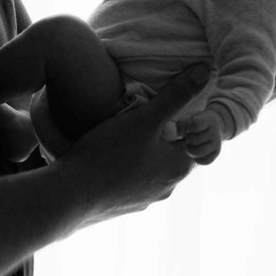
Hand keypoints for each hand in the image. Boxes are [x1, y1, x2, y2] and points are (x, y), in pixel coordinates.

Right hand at [55, 64, 213, 226]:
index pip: (197, 138)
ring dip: (145, 148)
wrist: (69, 195)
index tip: (170, 104)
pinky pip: (133, 178)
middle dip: (164, 132)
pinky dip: (128, 164)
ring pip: (153, 166)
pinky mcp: (122, 204)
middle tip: (147, 112)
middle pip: (174, 152)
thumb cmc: (110, 154)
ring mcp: (144, 199)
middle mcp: (166, 188)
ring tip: (127, 130)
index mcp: (178, 168)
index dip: (188, 118)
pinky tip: (110, 152)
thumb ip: (176, 95)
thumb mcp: (145, 118)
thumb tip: (205, 72)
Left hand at [178, 108, 224, 164]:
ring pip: (198, 152)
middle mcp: (215, 131)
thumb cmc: (194, 122)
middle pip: (193, 140)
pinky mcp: (217, 153)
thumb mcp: (186, 119)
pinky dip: (197, 159)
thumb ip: (177, 125)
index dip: (188, 127)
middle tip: (189, 136)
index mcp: (208, 119)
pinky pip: (204, 161)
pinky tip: (195, 152)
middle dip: (187, 139)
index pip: (194, 125)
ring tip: (190, 145)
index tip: (189, 126)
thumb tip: (171, 137)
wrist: (212, 126)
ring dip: (190, 150)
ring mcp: (217, 143)